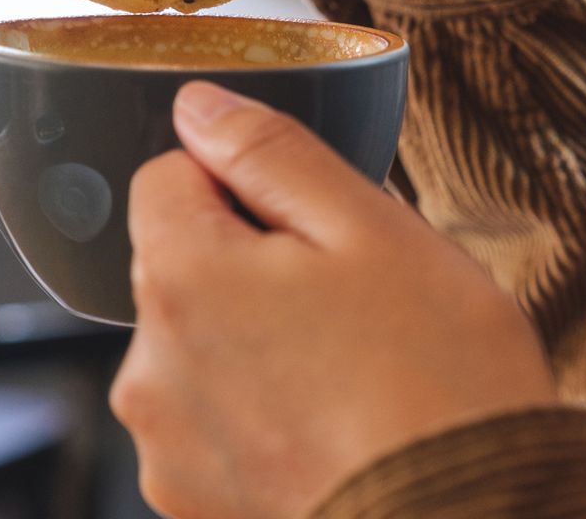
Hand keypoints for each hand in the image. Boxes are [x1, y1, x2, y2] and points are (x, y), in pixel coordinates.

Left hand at [111, 82, 555, 518]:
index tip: (307, 215)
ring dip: (254, 331)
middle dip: (250, 256)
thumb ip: (270, 152)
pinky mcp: (196, 501)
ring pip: (200, 336)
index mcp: (185, 281)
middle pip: (181, 259)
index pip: (165, 176)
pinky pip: (213, 411)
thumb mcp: (368, 226)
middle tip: (346, 290)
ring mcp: (170, 447)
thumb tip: (199, 106)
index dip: (240, 178)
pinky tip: (333, 417)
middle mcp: (150, 369)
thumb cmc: (435, 376)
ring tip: (346, 362)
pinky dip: (259, 402)